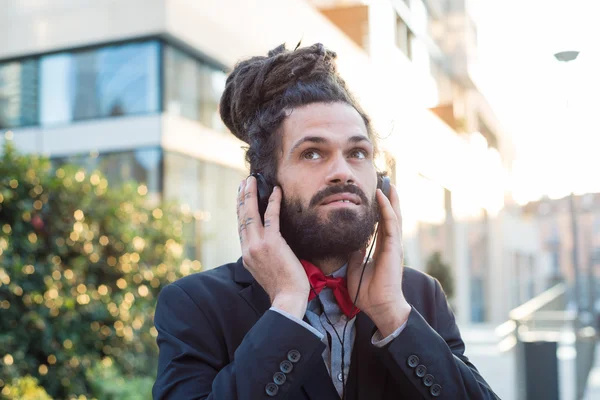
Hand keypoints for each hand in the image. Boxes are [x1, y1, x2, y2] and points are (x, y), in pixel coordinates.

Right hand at [237, 176, 309, 318]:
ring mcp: (258, 245)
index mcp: (246, 255)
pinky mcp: (272, 243)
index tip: (241, 197)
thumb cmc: (282, 287)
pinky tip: (276, 191)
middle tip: (244, 182)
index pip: (241, 227)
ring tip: (252, 180)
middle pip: (241, 217)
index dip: (240, 210)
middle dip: (242, 197)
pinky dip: (273, 202)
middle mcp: (248, 248)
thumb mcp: (265, 271)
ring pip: (251, 214)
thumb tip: (269, 246)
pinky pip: (271, 217)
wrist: (287, 299)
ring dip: (251, 194)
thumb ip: (262, 256)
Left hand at [347, 184, 410, 336]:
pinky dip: (387, 208)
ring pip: (394, 215)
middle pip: (391, 215)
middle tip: (385, 180)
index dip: (380, 208)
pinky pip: (391, 223)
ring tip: (388, 181)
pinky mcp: (394, 247)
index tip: (375, 193)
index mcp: (382, 247)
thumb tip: (349, 239)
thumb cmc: (368, 290)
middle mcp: (391, 243)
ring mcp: (394, 244)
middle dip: (389, 198)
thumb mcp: (356, 265)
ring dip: (391, 198)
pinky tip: (383, 195)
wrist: (379, 306)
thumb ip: (355, 251)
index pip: (382, 222)